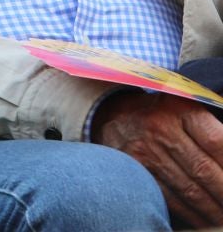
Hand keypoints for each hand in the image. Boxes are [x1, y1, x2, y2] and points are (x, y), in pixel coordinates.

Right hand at [92, 90, 222, 225]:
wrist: (114, 114)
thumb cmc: (162, 114)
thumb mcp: (185, 110)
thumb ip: (210, 132)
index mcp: (179, 108)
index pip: (216, 141)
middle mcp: (160, 127)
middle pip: (203, 169)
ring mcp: (144, 150)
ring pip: (188, 189)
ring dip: (211, 209)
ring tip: (221, 217)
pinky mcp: (134, 169)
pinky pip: (168, 197)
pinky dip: (189, 213)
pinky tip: (202, 218)